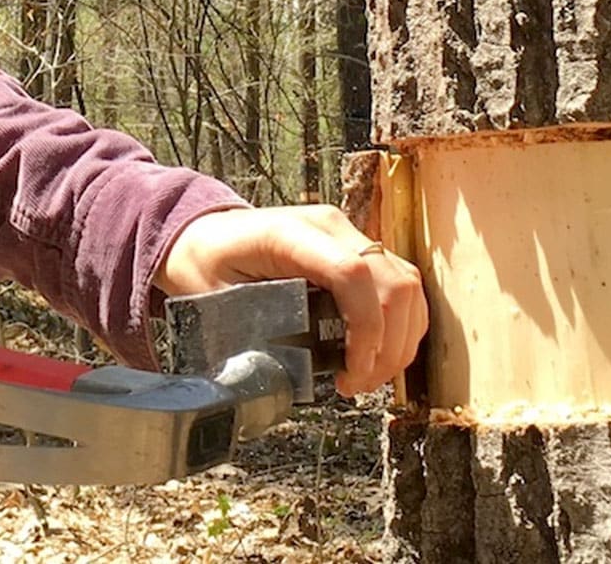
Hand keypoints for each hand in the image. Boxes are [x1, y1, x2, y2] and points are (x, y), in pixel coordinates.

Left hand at [155, 205, 426, 397]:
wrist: (203, 234)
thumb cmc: (206, 263)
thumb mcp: (215, 298)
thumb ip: (250, 333)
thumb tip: (286, 378)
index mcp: (290, 233)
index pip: (353, 274)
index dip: (366, 330)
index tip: (352, 374)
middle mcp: (329, 226)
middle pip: (393, 282)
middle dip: (388, 345)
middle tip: (358, 385)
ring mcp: (348, 233)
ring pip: (406, 284)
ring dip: (400, 339)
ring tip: (367, 376)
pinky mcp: (358, 248)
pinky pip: (400, 284)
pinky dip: (400, 324)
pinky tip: (376, 354)